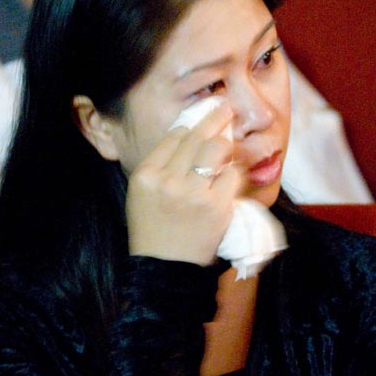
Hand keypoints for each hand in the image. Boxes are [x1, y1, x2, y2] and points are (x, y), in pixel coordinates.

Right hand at [126, 102, 243, 265]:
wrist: (164, 269)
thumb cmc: (152, 229)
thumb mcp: (141, 194)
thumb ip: (160, 165)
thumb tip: (187, 134)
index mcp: (145, 174)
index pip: (174, 136)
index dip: (192, 123)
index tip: (204, 113)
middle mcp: (168, 180)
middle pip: (196, 136)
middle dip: (215, 117)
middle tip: (226, 106)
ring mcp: (194, 193)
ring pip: (216, 149)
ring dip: (226, 142)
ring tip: (230, 140)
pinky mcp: (217, 206)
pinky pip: (232, 176)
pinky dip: (234, 173)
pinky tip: (233, 172)